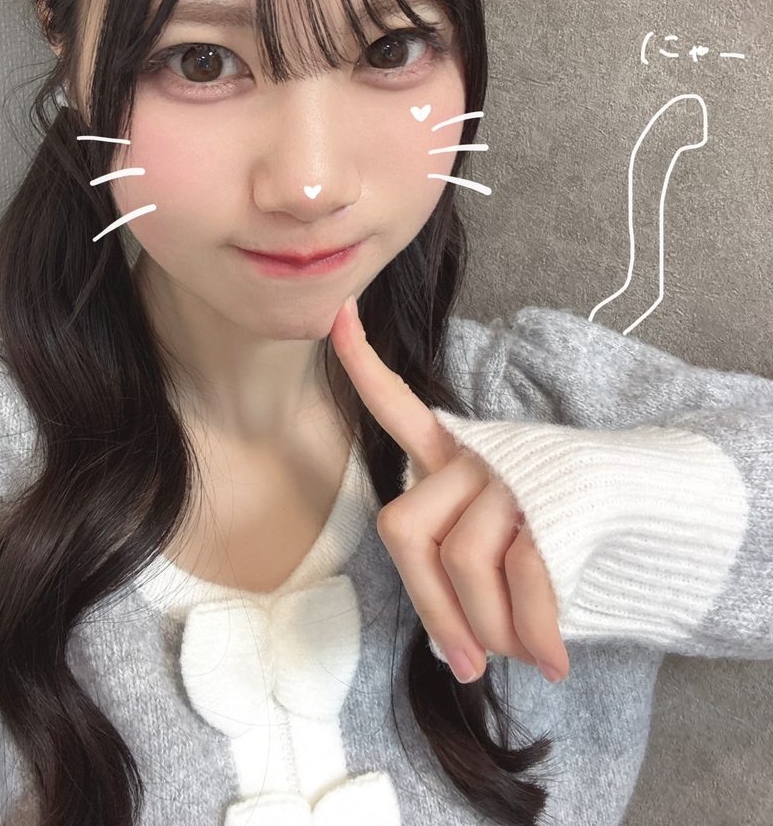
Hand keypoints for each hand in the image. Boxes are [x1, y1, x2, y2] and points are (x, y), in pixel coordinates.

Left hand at [329, 294, 569, 684]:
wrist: (640, 503)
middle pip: (408, 533)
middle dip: (433, 610)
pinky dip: (535, 633)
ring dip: (491, 631)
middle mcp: (474, 454)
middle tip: (465, 660)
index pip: (396, 405)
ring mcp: (512, 472)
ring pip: (466, 561)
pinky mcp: (554, 498)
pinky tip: (551, 660)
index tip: (336, 315)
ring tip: (520, 656)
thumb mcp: (491, 539)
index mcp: (452, 452)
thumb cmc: (549, 530)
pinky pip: (526, 574)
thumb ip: (458, 575)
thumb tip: (456, 656)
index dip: (362, 364)